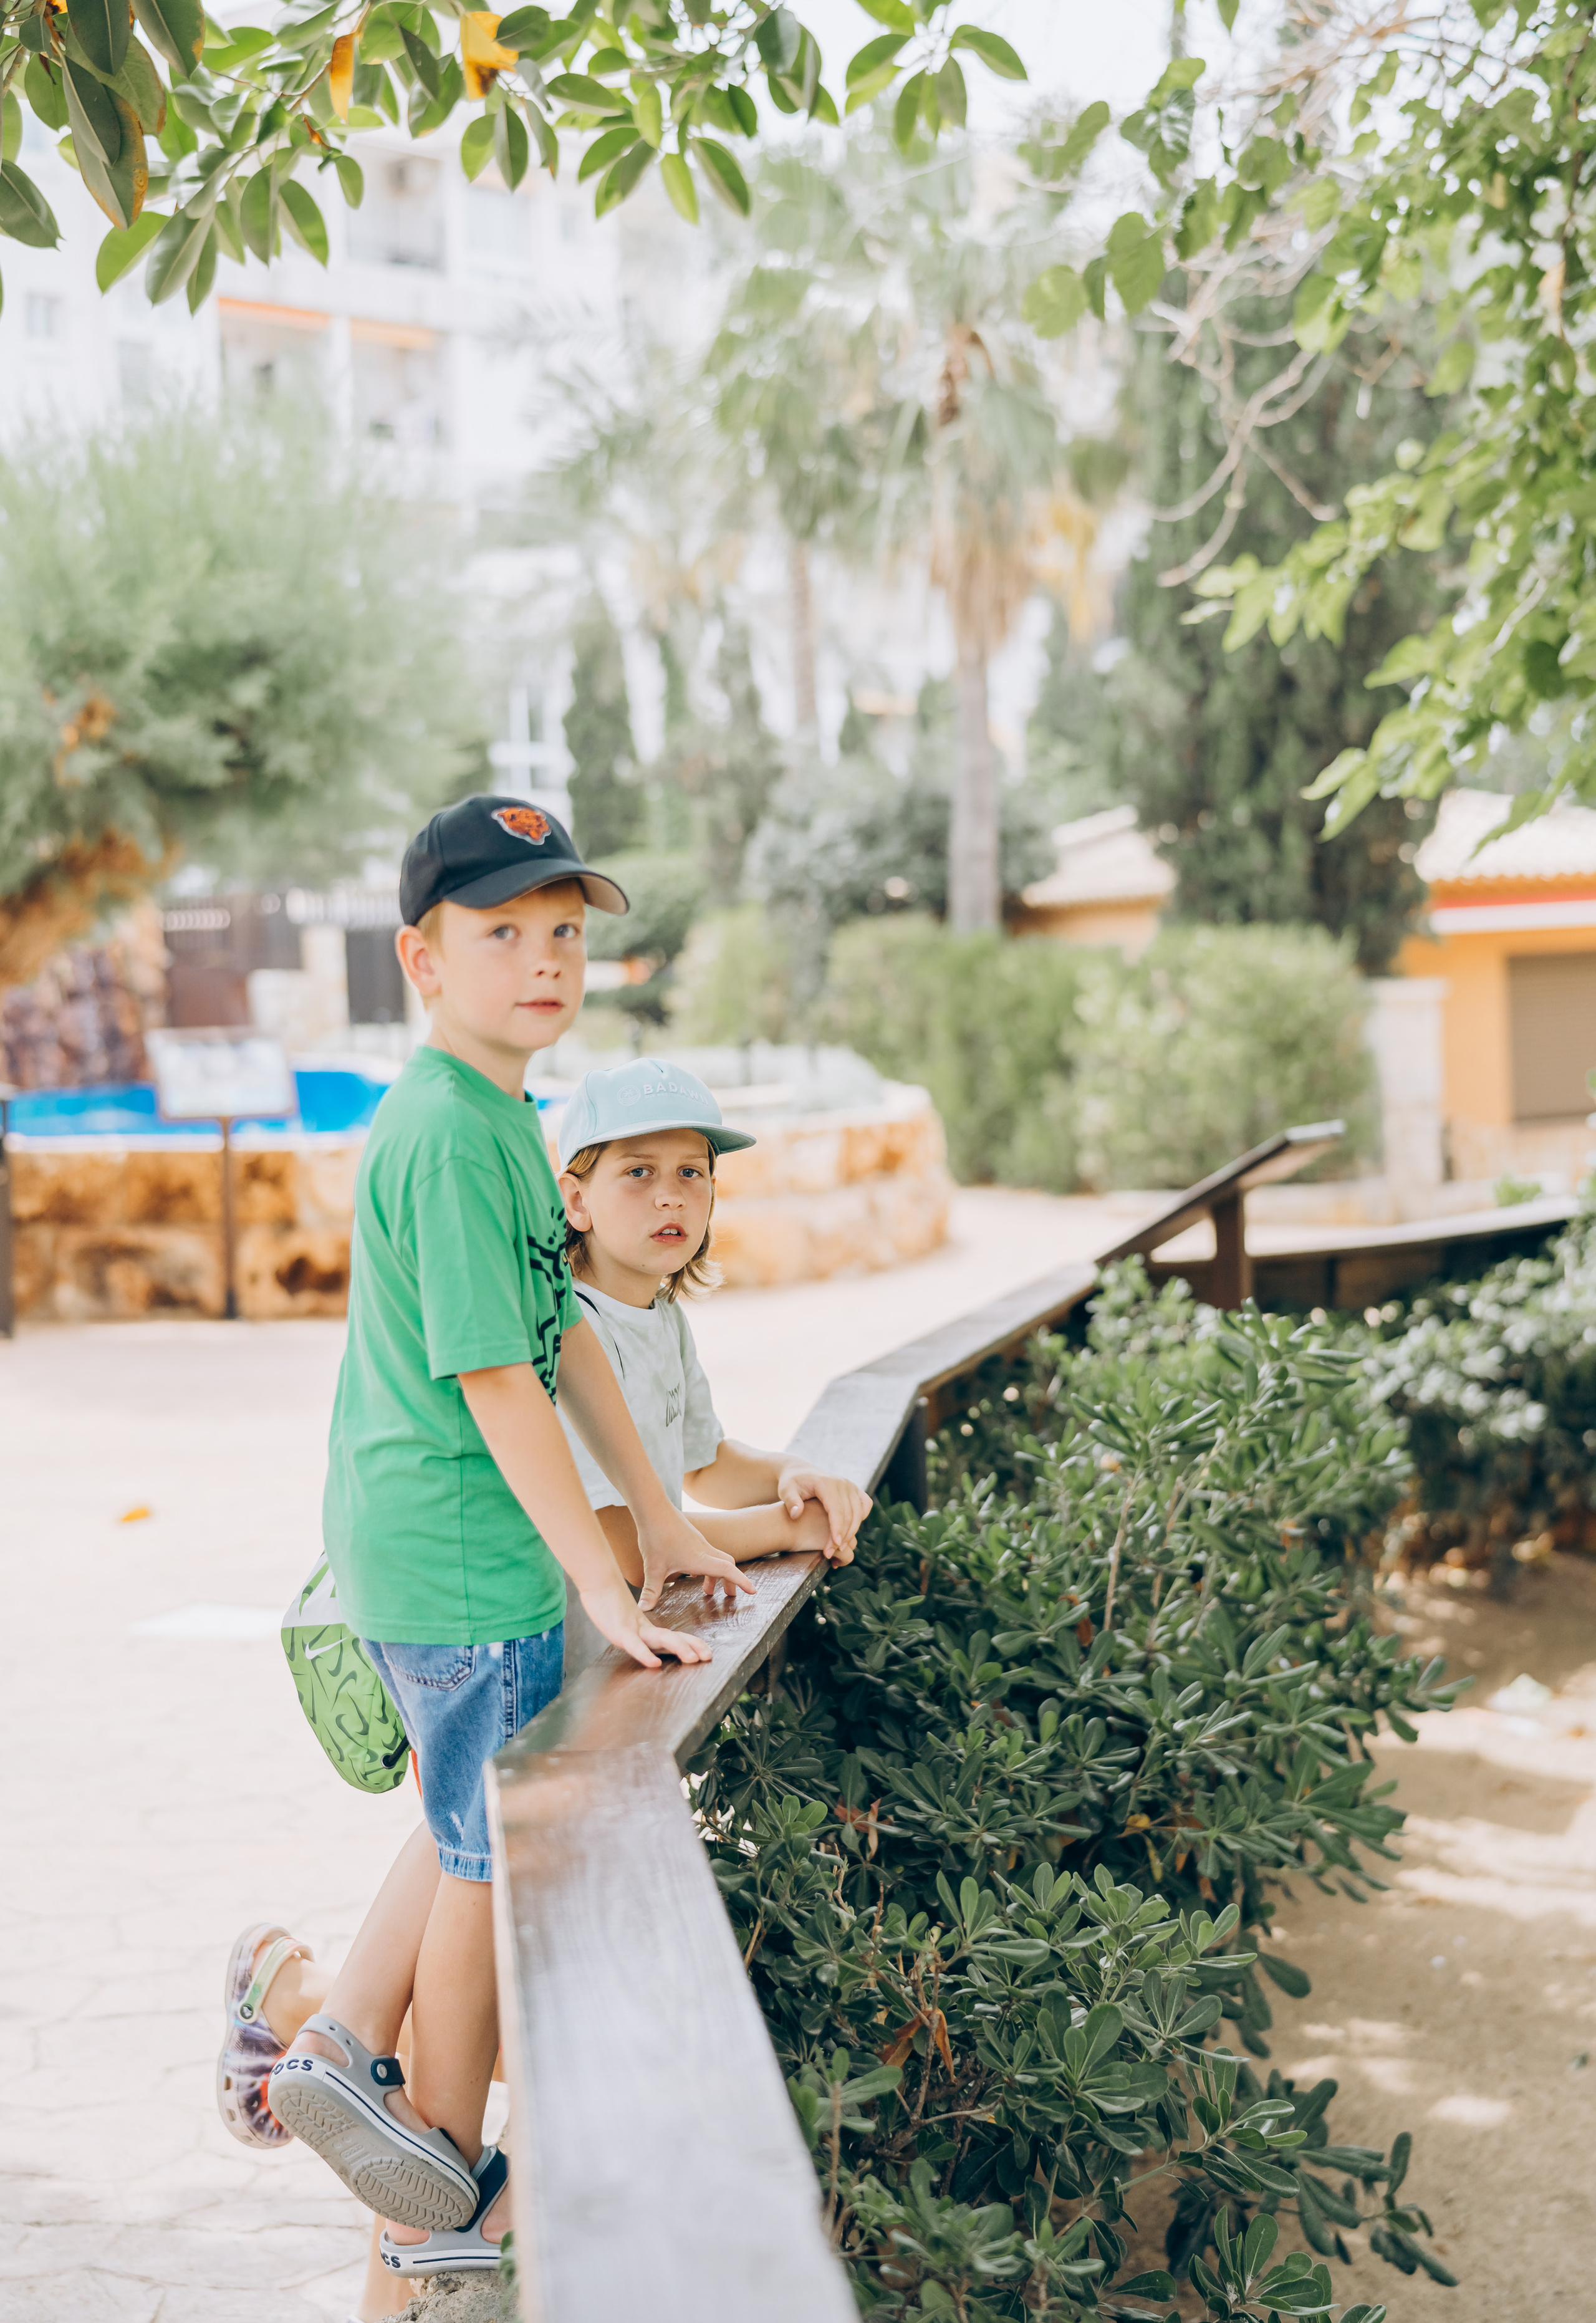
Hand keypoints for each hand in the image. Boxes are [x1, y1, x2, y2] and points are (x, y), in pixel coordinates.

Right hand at [578, 1576, 713, 1669]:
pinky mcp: (620, 1631)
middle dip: (692, 1647)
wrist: (597, 1581)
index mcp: (646, 1628)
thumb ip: (636, 1632)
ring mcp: (633, 1629)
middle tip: (709, 1656)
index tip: (707, 1652)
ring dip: (678, 1648)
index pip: (673, 1636)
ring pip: (660, 1639)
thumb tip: (646, 1641)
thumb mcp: (624, 1621)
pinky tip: (655, 1663)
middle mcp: (643, 1628)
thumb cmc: (609, 1602)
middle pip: (672, 1638)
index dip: (691, 1644)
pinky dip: (645, 1654)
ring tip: (692, 1659)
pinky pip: (635, 1645)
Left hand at [635, 1501, 755, 1613]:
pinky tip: (692, 1573)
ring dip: (716, 1574)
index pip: (728, 1570)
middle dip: (731, 1581)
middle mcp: (704, 1550)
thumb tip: (643, 1610)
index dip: (742, 1581)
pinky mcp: (692, 1537)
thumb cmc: (655, 1536)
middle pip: (728, 1564)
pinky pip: (707, 1553)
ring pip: (717, 1558)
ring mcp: (699, 1542)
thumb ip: (651, 1590)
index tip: (752, 1591)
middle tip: (728, 1596)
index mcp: (699, 1559)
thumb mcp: (652, 1568)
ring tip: (706, 1590)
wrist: (653, 1508)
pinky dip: (707, 1565)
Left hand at [776, 1463, 871, 1557]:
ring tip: (839, 1548)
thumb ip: (790, 1501)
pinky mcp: (854, 1490)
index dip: (837, 1528)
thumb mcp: (786, 1490)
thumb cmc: (791, 1483)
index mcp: (826, 1483)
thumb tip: (796, 1514)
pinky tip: (849, 1532)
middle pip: (850, 1514)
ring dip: (852, 1532)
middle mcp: (842, 1483)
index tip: (834, 1546)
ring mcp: (850, 1485)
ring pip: (859, 1512)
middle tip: (830, 1553)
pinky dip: (860, 1519)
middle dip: (843, 1536)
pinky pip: (865, 1505)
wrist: (799, 1471)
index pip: (837, 1509)